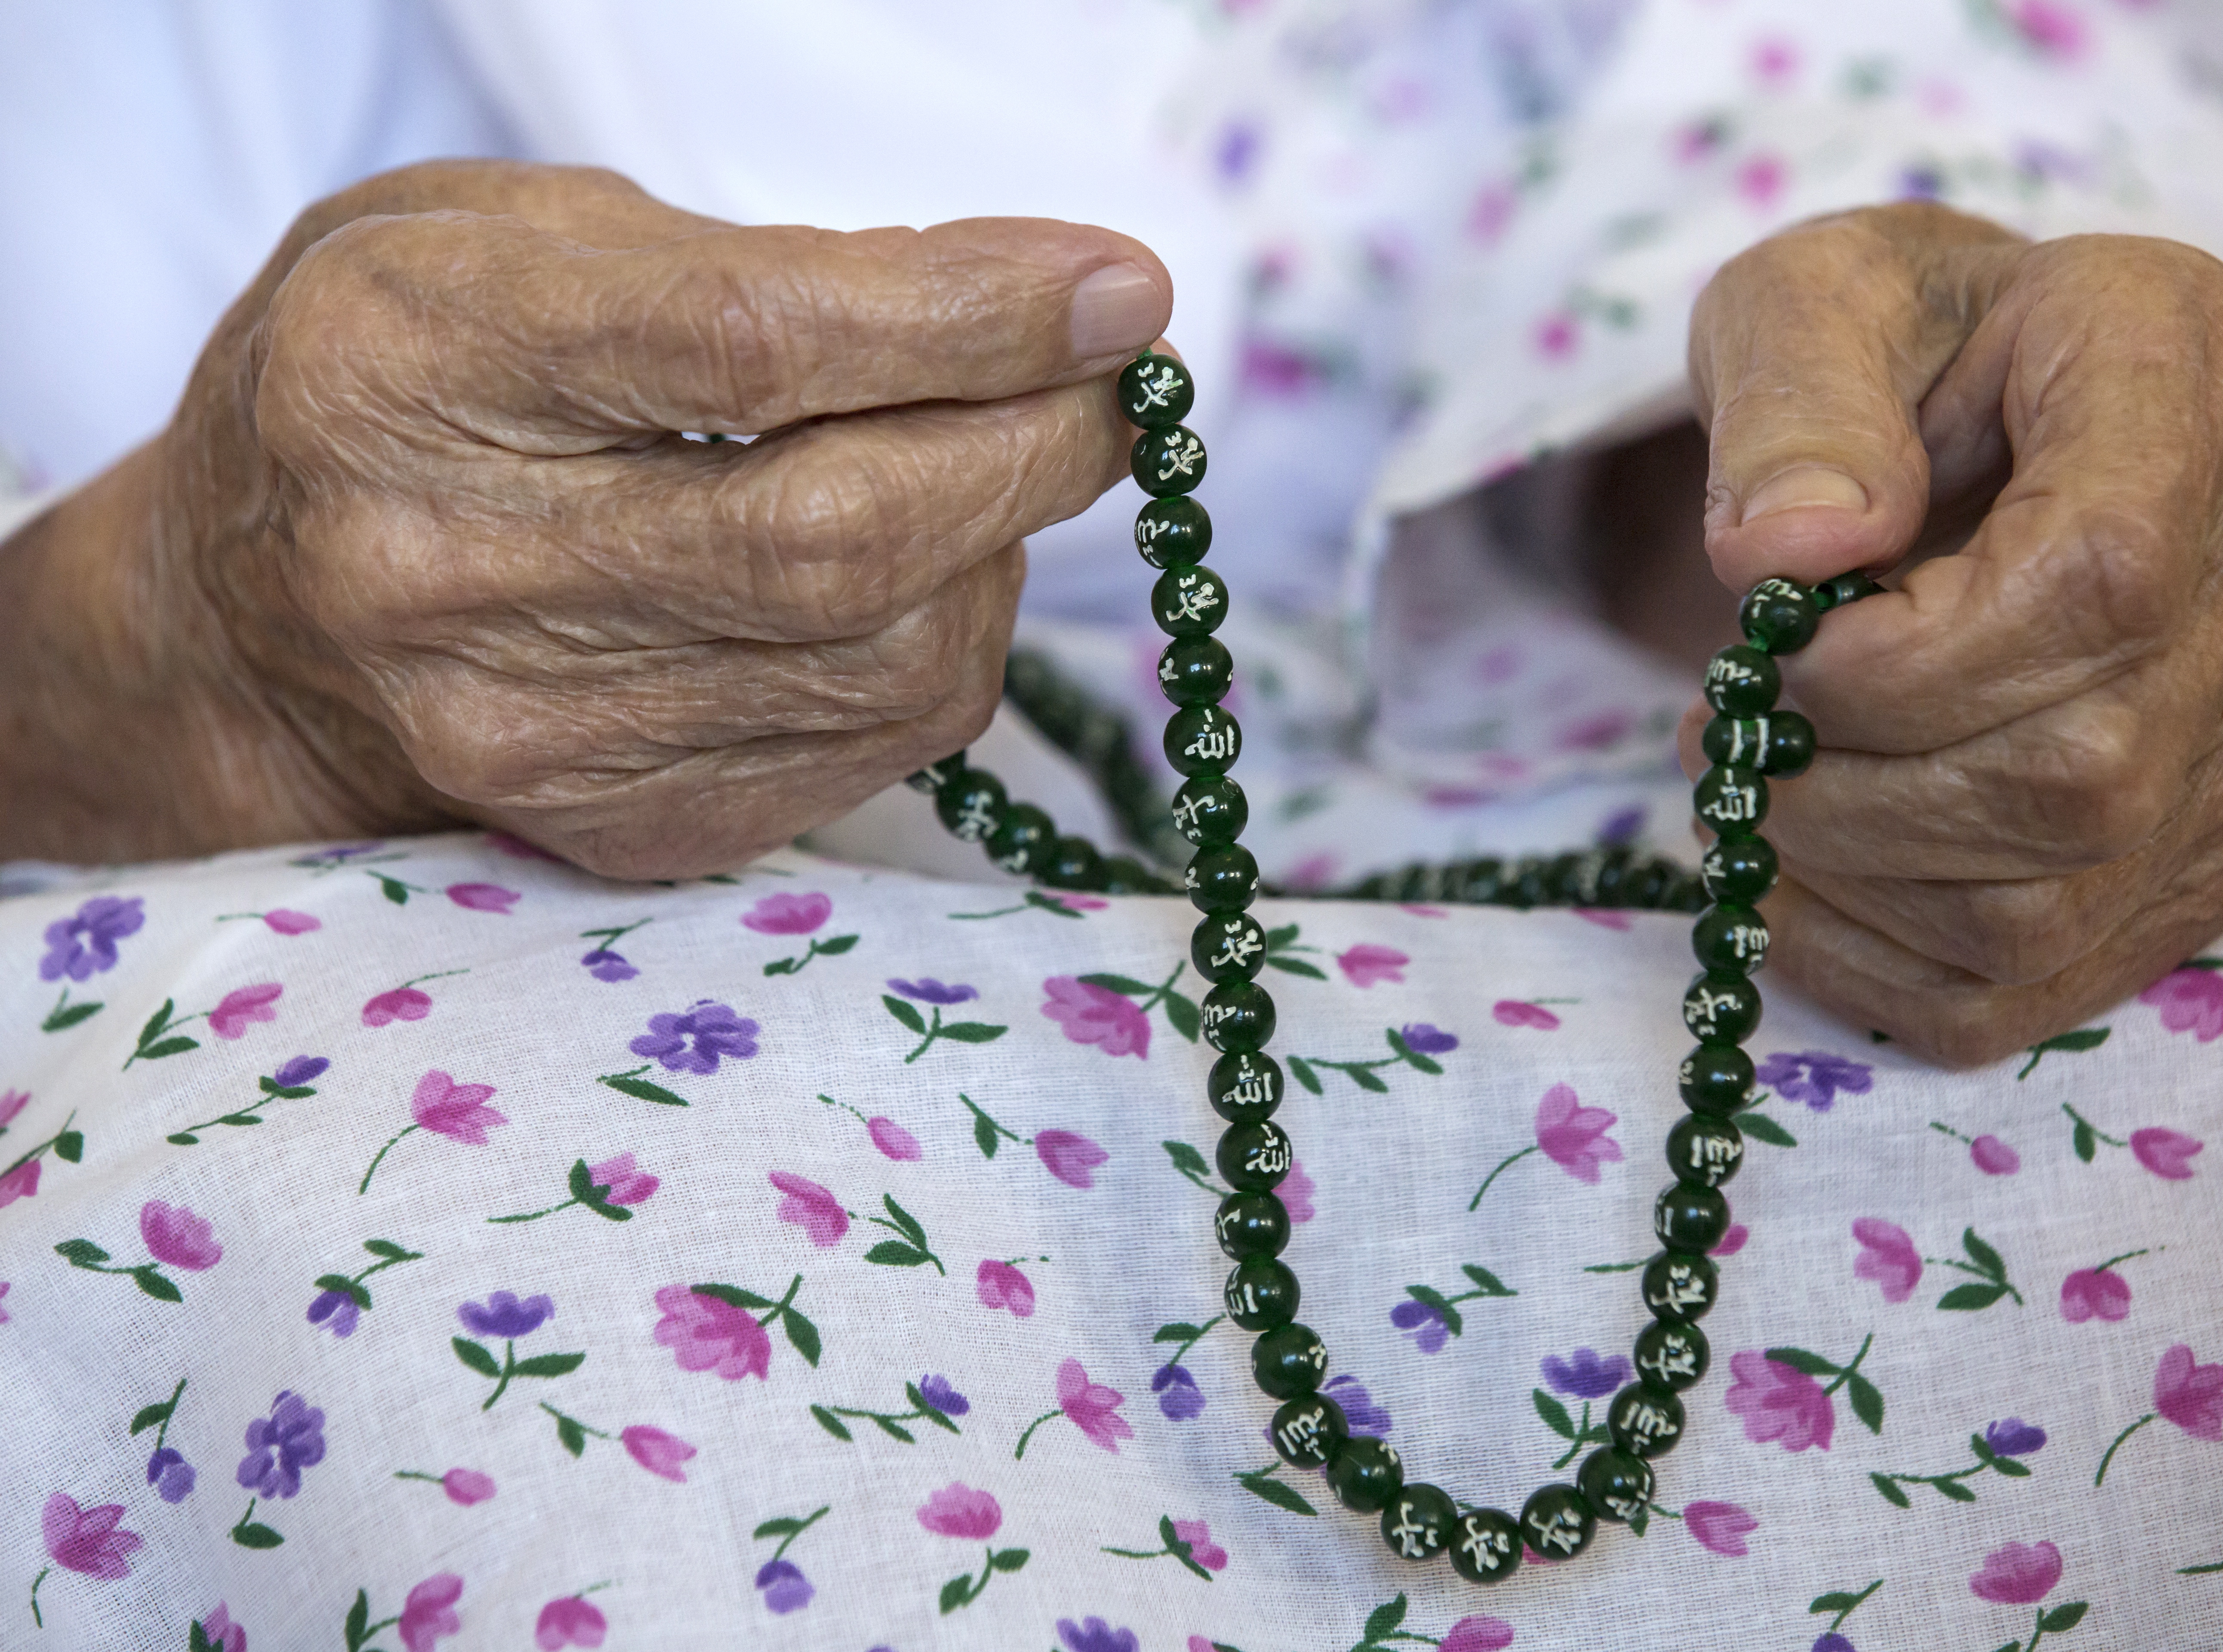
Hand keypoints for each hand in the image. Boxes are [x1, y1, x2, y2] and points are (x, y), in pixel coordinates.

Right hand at [0, 161, 1169, 875]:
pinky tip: (919, 578)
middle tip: (1112, 388)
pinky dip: (946, 648)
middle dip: (1031, 450)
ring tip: (980, 471)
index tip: (1121, 292)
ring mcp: (530, 730)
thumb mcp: (511, 240)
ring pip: (884, 659)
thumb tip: (1020, 306)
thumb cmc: (398, 384)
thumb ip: (748, 262)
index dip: (966, 319)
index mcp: (406, 366)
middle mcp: (448, 570)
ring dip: (995, 553)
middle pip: (835, 535)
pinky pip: (873, 749)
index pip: (745, 346)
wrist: (247, 626)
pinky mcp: (617, 830)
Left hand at [1678, 202, 2222, 1066]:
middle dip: (1848, 787)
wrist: (1974, 410)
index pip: (2102, 582)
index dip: (1903, 661)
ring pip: (2056, 903)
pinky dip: (1881, 963)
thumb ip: (1795, 394)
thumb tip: (1792, 550)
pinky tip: (1801, 880)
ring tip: (1757, 788)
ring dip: (1849, 877)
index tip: (1779, 641)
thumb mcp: (1810, 299)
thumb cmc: (1892, 346)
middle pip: (2079, 774)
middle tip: (1727, 733)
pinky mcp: (2217, 842)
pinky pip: (2047, 983)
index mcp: (2193, 374)